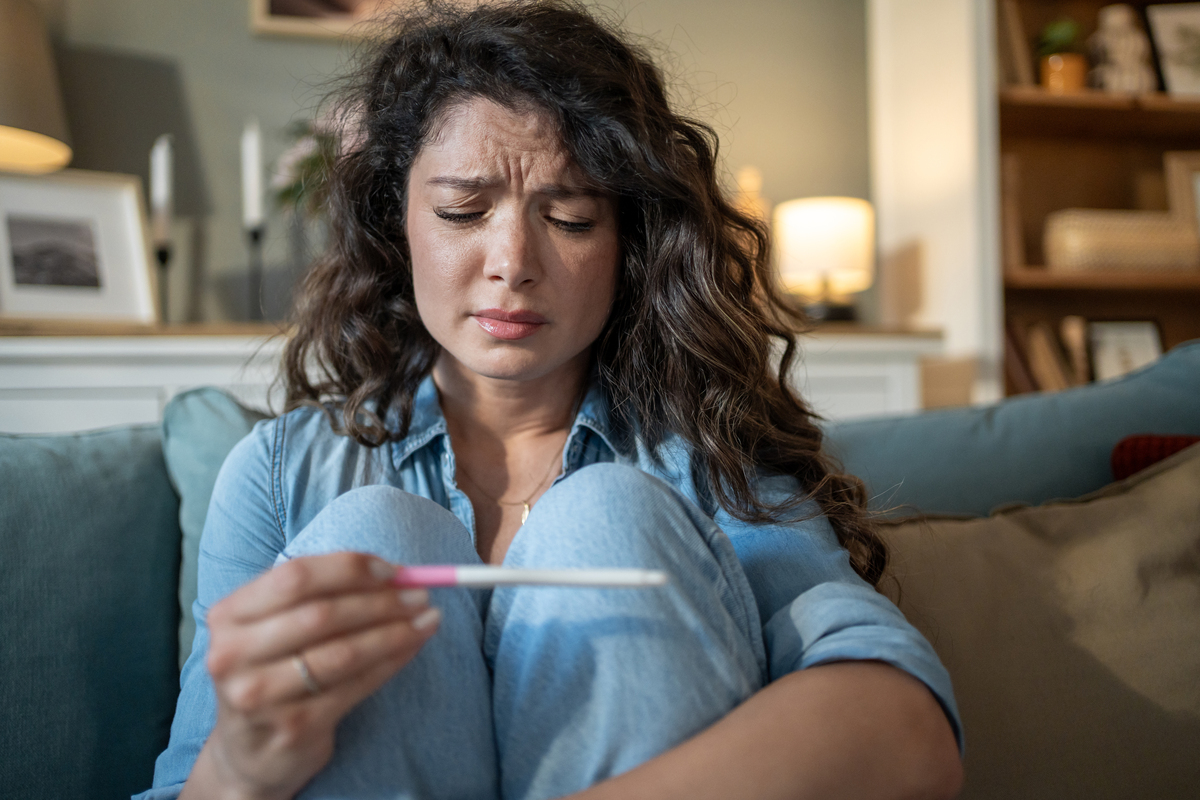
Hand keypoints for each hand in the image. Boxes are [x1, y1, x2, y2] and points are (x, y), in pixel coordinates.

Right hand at [181, 552, 439, 799]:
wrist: (251, 751)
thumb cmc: (274, 671)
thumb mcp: (276, 628)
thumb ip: (321, 595)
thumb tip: (395, 573)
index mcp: (228, 616)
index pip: (295, 577)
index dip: (349, 569)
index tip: (391, 570)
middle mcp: (233, 655)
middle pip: (320, 615)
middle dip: (380, 601)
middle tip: (420, 595)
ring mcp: (259, 695)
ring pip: (342, 653)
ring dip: (394, 632)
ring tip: (427, 619)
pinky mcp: (293, 726)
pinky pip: (356, 686)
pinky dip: (391, 662)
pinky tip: (412, 647)